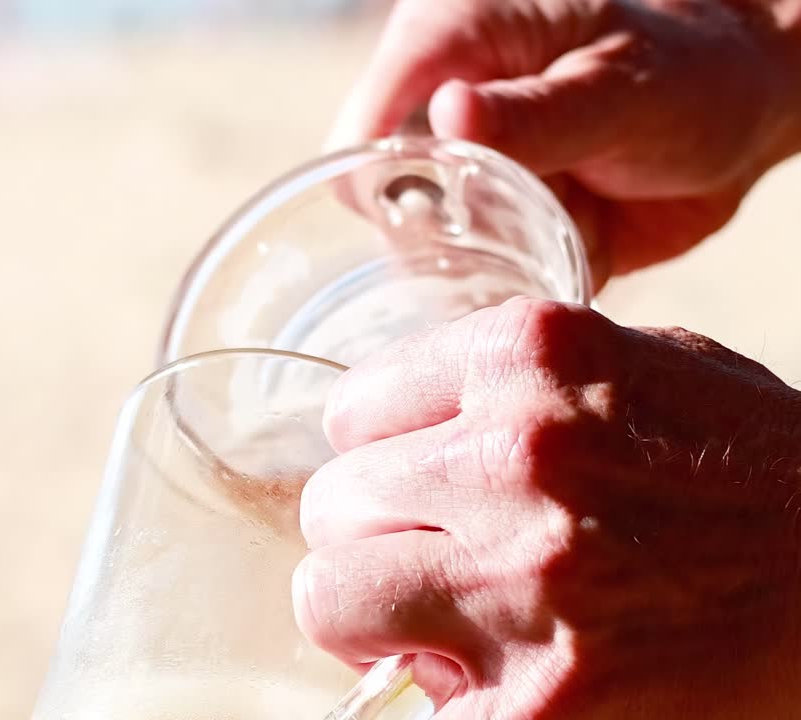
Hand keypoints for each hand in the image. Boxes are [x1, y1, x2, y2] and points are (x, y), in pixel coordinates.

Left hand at [293, 297, 800, 717]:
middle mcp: (516, 458)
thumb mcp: (646, 370)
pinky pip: (406, 700)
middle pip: (330, 504)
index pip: (351, 410)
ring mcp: (519, 583)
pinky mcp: (536, 703)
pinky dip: (438, 694)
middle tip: (434, 561)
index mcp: (534, 357)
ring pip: (329, 599)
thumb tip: (407, 426)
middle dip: (374, 539)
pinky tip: (502, 679)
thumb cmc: (759, 481)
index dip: (381, 460)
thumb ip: (516, 384)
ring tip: (446, 622)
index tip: (418, 489)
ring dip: (373, 617)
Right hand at [331, 0, 800, 283]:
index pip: (363, 129)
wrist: (745, 119)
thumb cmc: (691, 73)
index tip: (450, 215)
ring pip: (425, 254)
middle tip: (544, 209)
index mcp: (449, 40)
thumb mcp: (624, 87)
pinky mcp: (485, 225)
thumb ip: (538, 110)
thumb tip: (449, 113)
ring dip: (503, 256)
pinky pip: (477, 281)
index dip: (384, 185)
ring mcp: (457, 173)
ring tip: (579, 212)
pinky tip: (583, 235)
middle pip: (381, 205)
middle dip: (457, 232)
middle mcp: (436, 109)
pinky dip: (529, 275)